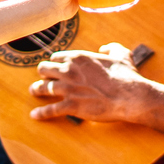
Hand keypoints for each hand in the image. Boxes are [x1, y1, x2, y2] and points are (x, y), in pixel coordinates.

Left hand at [28, 45, 149, 123]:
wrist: (130, 96)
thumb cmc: (126, 76)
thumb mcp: (121, 54)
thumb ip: (111, 47)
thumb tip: (104, 48)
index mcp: (78, 57)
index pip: (57, 57)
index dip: (56, 62)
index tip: (56, 66)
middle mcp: (68, 71)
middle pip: (45, 69)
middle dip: (43, 73)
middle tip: (43, 77)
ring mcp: (67, 89)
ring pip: (43, 88)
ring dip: (37, 89)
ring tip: (34, 91)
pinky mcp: (70, 106)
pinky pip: (50, 110)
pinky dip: (41, 113)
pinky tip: (34, 115)